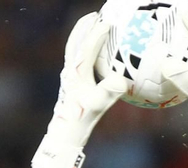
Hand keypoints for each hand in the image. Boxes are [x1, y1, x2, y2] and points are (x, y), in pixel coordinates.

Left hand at [31, 13, 127, 167]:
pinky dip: (83, 50)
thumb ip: (109, 92)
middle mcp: (70, 70)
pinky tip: (92, 54)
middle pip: (75, 41)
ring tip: (91, 26)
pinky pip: (76, 59)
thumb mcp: (98, 105)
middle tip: (95, 14)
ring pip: (73, 48)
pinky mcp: (70, 82)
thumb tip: (122, 81)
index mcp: (77, 72)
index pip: (86, 47)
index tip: (108, 22)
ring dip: (81, 35)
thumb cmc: (82, 119)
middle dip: (84, 26)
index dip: (97, 34)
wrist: (65, 132)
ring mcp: (68, 75)